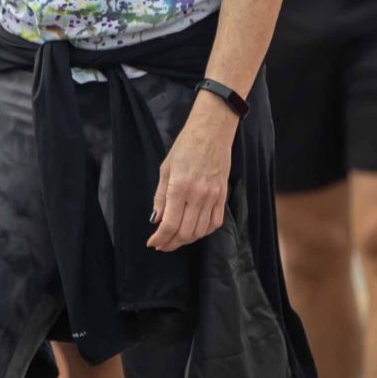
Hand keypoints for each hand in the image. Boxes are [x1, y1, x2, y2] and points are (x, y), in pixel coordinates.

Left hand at [150, 97, 235, 251]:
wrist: (211, 133)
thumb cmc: (185, 147)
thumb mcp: (165, 169)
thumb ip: (160, 197)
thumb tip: (156, 220)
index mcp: (179, 187)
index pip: (169, 223)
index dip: (160, 238)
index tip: (153, 243)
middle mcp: (197, 195)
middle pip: (185, 232)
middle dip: (171, 242)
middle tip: (162, 244)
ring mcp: (213, 197)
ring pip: (200, 231)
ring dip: (186, 239)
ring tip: (176, 239)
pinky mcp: (223, 196)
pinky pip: (215, 222)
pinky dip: (204, 231)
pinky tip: (194, 231)